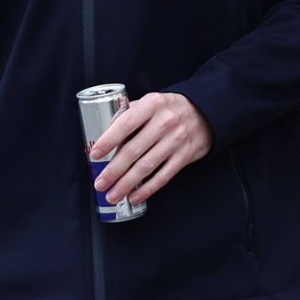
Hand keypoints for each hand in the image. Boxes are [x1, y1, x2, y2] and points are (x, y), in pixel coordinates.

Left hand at [90, 91, 213, 206]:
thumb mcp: (150, 102)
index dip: (109, 140)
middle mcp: (165, 122)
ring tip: (112, 195)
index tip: (95, 154)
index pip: (126, 123)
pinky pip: (164, 176)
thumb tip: (103, 136)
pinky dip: (148, 189)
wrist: (205, 113)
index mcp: (152, 104)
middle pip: (134, 150)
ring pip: (147, 166)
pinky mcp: (185, 156)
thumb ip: (129, 114)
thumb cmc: (168, 109)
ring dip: (126, 183)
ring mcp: (176, 140)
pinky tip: (134, 196)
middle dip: (114, 170)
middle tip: (99, 183)